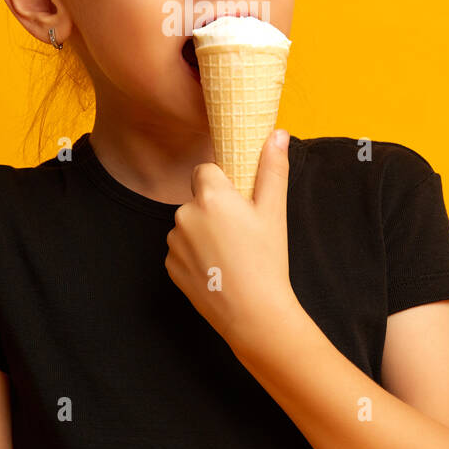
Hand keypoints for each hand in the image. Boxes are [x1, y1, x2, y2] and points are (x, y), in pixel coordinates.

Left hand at [164, 129, 301, 356]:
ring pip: (188, 225)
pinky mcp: (169, 265)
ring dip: (203, 233)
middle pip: (197, 199)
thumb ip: (272, 168)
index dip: (222, 185)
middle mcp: (185, 214)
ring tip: (230, 256)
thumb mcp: (274, 212)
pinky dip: (195, 255)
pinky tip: (218, 270)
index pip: (205, 171)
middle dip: (214, 210)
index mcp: (211, 196)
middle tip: (240, 234)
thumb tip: (278, 133)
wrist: (253, 314)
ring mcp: (173, 242)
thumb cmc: (266, 260)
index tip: (238, 204)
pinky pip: (181, 249)